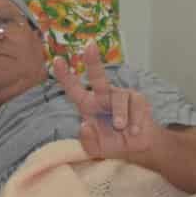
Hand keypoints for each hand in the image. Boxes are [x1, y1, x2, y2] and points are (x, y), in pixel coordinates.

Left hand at [53, 42, 156, 162]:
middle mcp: (103, 95)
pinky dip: (135, 121)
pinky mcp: (137, 99)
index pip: (74, 89)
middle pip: (97, 75)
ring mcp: (121, 95)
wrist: (138, 149)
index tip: (57, 60)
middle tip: (89, 46)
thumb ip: (87, 141)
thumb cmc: (113, 144)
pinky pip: (135, 106)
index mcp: (88, 105)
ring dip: (120, 116)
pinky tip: (134, 131)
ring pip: (119, 99)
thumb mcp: (95, 150)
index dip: (65, 75)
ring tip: (121, 128)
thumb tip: (85, 125)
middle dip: (93, 61)